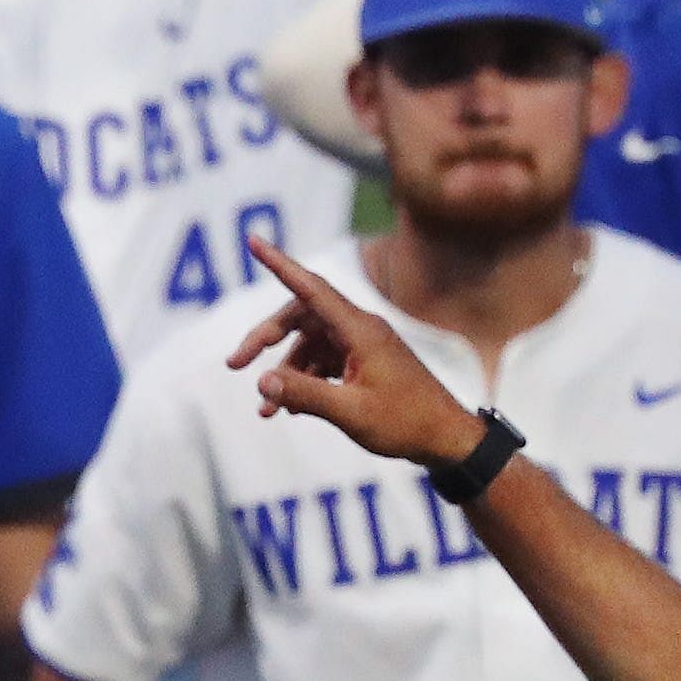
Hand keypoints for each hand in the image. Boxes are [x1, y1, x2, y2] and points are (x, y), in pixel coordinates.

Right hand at [230, 241, 479, 466]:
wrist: (446, 439)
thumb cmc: (406, 423)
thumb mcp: (351, 412)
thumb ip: (305, 395)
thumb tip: (262, 382)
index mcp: (360, 330)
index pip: (311, 288)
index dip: (279, 264)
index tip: (253, 241)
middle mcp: (360, 329)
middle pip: (300, 315)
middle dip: (265, 337)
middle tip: (234, 365)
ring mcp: (362, 345)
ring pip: (308, 343)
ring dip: (283, 370)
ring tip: (265, 409)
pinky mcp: (364, 363)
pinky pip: (322, 361)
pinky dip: (303, 380)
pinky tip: (290, 410)